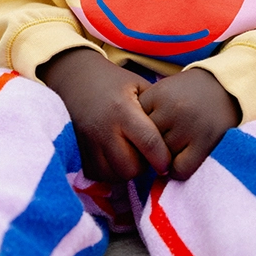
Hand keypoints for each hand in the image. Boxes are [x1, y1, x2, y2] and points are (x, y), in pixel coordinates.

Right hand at [39, 48, 171, 182]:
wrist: (77, 79)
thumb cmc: (115, 82)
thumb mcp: (139, 86)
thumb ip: (157, 109)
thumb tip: (178, 135)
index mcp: (123, 110)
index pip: (149, 144)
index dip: (163, 158)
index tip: (168, 161)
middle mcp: (104, 130)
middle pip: (130, 167)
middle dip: (143, 166)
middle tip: (146, 156)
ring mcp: (89, 143)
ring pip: (114, 176)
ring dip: (127, 171)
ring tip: (131, 156)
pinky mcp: (79, 152)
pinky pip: (98, 176)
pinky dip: (110, 173)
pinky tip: (117, 159)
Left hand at [139, 69, 241, 180]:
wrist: (226, 87)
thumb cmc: (189, 92)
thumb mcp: (164, 90)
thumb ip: (146, 110)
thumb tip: (126, 142)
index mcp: (159, 93)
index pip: (133, 123)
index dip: (135, 132)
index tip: (141, 135)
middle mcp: (173, 109)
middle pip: (145, 142)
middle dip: (147, 148)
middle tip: (154, 148)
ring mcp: (190, 127)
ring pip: (161, 158)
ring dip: (163, 160)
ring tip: (169, 152)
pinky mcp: (206, 142)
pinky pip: (180, 169)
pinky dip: (177, 171)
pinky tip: (180, 162)